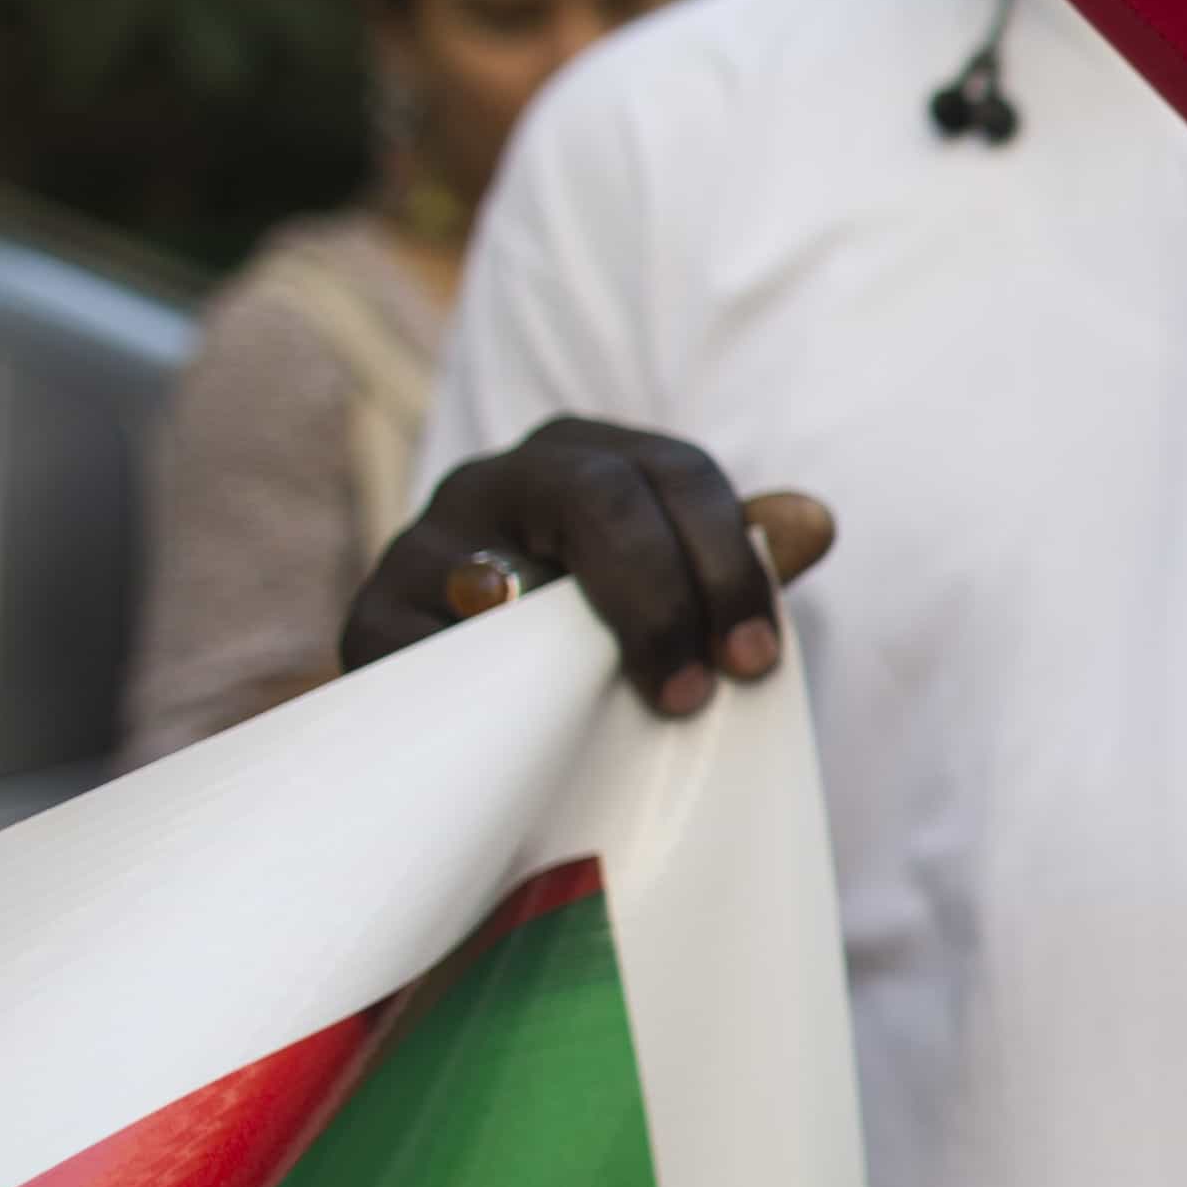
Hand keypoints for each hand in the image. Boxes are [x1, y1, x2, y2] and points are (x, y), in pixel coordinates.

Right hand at [344, 417, 836, 715]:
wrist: (472, 713)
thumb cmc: (593, 640)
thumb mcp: (670, 592)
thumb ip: (736, 557)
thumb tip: (815, 522)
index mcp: (584, 456)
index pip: (675, 472)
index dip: (727, 561)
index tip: (755, 660)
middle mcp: (498, 478)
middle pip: (596, 497)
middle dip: (661, 597)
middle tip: (694, 694)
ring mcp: (425, 543)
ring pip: (497, 568)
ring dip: (564, 643)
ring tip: (609, 701)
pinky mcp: (371, 619)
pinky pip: (421, 649)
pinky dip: (478, 690)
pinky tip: (523, 729)